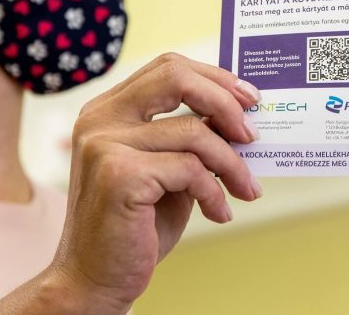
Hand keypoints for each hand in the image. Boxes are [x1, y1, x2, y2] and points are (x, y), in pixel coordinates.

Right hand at [47, 53, 262, 312]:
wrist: (95, 280)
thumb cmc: (136, 225)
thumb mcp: (169, 170)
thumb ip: (192, 136)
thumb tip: (241, 112)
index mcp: (107, 109)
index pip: (168, 68)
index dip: (214, 78)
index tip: (249, 99)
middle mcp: (99, 119)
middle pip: (176, 77)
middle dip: (225, 100)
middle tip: (252, 133)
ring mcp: (105, 144)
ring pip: (195, 132)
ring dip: (232, 164)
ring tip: (245, 189)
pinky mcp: (119, 175)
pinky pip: (191, 169)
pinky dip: (215, 192)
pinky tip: (219, 213)